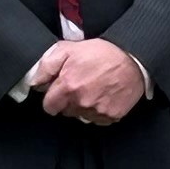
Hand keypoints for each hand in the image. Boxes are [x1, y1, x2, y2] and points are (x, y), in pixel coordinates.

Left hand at [35, 37, 149, 124]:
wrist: (134, 58)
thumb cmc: (102, 52)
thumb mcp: (69, 49)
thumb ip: (47, 66)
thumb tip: (35, 83)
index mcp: (68, 86)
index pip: (49, 107)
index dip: (52, 98)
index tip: (59, 91)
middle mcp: (81, 102)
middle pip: (65, 112)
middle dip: (69, 101)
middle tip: (80, 85)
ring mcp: (97, 111)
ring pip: (81, 116)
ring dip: (84, 106)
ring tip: (94, 89)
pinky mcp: (112, 115)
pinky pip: (98, 119)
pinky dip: (99, 111)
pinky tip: (104, 96)